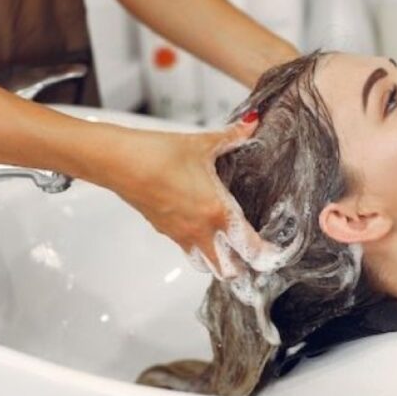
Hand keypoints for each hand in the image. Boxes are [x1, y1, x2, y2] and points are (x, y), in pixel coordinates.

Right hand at [100, 114, 273, 278]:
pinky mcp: (165, 232)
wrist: (119, 162)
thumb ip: (233, 137)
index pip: (250, 248)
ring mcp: (181, 235)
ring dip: (221, 263)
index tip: (277, 253)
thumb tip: (253, 124)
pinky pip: (188, 251)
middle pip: (229, 271)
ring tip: (231, 249)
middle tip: (255, 255)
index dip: (268, 256)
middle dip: (244, 268)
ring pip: (207, 266)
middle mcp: (201, 231)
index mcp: (217, 212)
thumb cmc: (158, 154)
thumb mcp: (202, 144)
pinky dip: (201, 250)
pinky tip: (205, 231)